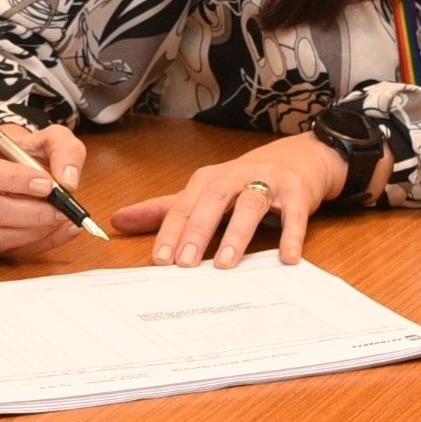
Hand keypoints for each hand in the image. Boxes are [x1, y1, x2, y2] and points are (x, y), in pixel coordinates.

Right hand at [0, 122, 87, 259]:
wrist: (18, 165)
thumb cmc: (28, 150)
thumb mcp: (51, 137)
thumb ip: (65, 151)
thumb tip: (68, 182)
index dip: (14, 181)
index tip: (48, 184)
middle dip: (31, 213)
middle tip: (62, 209)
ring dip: (34, 232)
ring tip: (63, 219)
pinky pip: (8, 252)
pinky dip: (40, 243)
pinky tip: (62, 230)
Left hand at [110, 133, 347, 268]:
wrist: (302, 156)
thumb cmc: (247, 179)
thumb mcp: (205, 191)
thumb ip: (165, 208)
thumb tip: (118, 219)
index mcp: (209, 179)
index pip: (184, 205)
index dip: (170, 231)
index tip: (158, 260)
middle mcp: (236, 176)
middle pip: (213, 200)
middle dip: (197, 231)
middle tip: (185, 264)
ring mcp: (268, 181)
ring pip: (250, 204)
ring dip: (237, 234)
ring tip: (225, 265)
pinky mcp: (298, 191)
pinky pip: (294, 213)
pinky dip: (291, 235)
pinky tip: (287, 258)